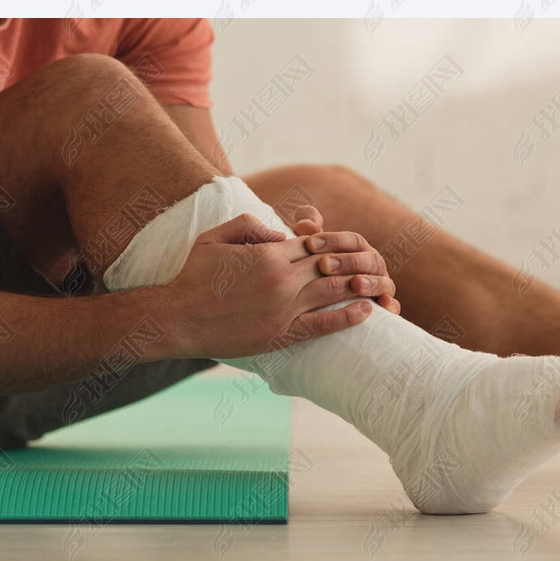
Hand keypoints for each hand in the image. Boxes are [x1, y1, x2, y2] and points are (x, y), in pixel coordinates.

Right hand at [165, 212, 395, 358]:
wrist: (176, 318)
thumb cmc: (192, 277)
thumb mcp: (216, 236)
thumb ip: (250, 226)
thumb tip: (280, 232)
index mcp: (268, 252)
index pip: (315, 243)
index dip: (338, 242)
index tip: (354, 244)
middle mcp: (281, 278)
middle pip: (332, 265)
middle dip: (359, 262)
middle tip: (380, 262)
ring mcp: (282, 308)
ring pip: (333, 292)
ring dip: (361, 286)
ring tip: (382, 285)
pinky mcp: (279, 334)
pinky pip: (322, 325)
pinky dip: (347, 317)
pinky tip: (367, 312)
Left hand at [292, 206, 401, 317]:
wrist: (315, 305)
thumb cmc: (311, 269)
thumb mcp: (306, 247)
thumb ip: (306, 225)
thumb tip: (306, 225)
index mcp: (359, 249)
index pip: (352, 241)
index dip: (333, 241)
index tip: (310, 244)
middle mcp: (373, 266)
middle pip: (369, 260)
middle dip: (348, 262)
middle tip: (324, 265)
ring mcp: (381, 285)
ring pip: (383, 280)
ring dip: (370, 282)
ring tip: (355, 283)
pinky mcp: (385, 307)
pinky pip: (393, 306)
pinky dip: (391, 305)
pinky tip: (383, 305)